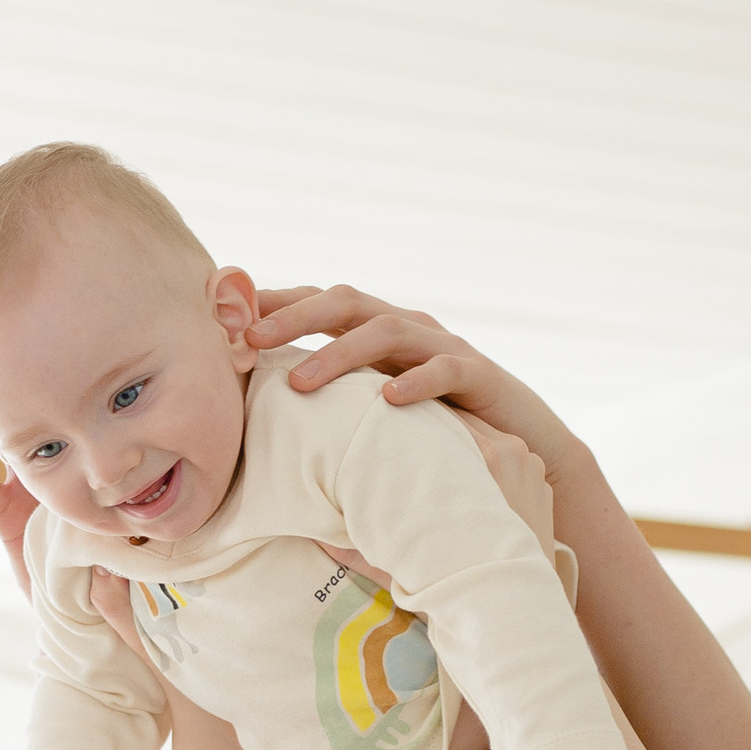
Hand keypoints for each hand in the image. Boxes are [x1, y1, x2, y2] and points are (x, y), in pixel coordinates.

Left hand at [247, 285, 579, 480]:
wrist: (524, 447)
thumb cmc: (436, 433)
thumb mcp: (376, 412)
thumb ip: (332, 404)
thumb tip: (260, 420)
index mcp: (377, 332)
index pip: (320, 304)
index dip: (276, 303)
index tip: (226, 316)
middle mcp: (408, 328)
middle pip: (347, 302)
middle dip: (295, 316)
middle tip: (250, 339)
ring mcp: (444, 345)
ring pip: (388, 330)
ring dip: (339, 353)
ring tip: (300, 382)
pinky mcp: (480, 374)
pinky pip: (446, 368)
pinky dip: (417, 380)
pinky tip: (389, 399)